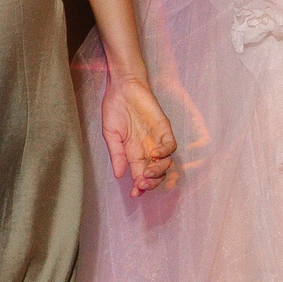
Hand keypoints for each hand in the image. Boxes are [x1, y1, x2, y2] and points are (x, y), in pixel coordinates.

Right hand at [101, 73, 176, 195]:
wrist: (122, 87)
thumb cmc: (114, 108)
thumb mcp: (110, 135)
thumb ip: (116, 154)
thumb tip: (119, 175)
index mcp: (133, 153)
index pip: (140, 175)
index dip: (139, 187)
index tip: (134, 194)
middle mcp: (147, 149)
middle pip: (155, 173)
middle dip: (150, 183)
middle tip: (142, 185)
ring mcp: (157, 139)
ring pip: (165, 163)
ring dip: (158, 171)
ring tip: (147, 173)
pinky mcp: (164, 128)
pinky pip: (171, 145)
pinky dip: (165, 153)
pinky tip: (154, 154)